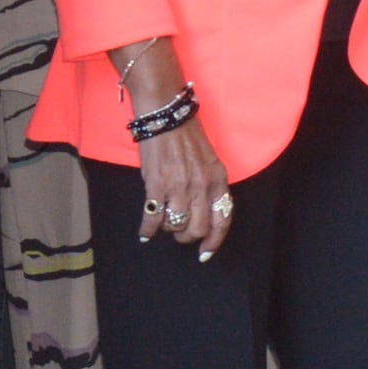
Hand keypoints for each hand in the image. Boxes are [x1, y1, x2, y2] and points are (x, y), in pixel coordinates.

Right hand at [134, 124, 233, 260]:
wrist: (165, 115)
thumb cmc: (186, 136)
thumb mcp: (209, 160)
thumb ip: (209, 186)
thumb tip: (202, 212)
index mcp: (218, 180)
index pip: (222, 220)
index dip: (214, 242)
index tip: (205, 253)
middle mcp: (201, 186)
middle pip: (198, 228)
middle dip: (187, 237)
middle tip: (179, 232)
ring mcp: (179, 187)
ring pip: (175, 225)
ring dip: (168, 228)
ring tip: (163, 220)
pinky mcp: (157, 185)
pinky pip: (153, 217)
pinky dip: (148, 228)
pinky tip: (145, 232)